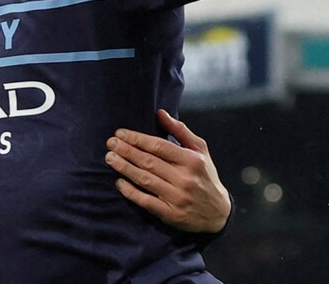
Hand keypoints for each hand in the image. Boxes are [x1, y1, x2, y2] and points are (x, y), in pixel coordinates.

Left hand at [105, 110, 230, 232]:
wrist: (218, 212)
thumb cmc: (205, 175)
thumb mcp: (200, 150)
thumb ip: (180, 131)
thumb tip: (160, 113)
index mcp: (191, 160)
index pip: (159, 146)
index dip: (137, 139)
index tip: (120, 133)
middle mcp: (185, 179)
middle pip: (149, 162)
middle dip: (126, 151)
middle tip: (110, 143)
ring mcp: (177, 198)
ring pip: (145, 180)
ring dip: (124, 168)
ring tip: (110, 158)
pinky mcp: (171, 214)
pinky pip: (146, 201)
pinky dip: (130, 191)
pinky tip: (119, 182)